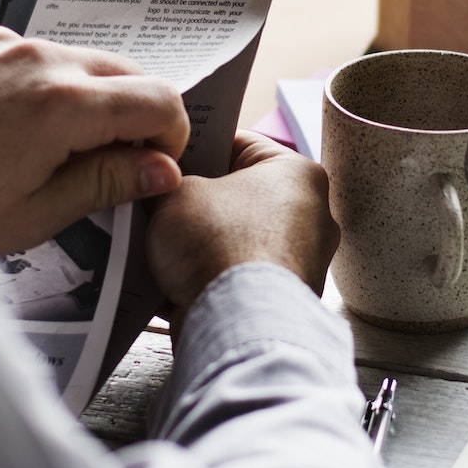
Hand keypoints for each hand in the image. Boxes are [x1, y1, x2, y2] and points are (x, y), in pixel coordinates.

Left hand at [0, 21, 188, 253]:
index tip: (153, 164)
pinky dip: (16, 82)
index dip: (169, 136)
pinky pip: (9, 51)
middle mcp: (33, 55)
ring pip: (64, 59)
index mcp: (62, 104)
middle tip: (102, 163)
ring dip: (69, 97)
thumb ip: (105, 183)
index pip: (159, 98)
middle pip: (119, 71)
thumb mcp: (32, 215)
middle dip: (126, 114)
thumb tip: (160, 169)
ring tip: (32, 150)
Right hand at [147, 130, 338, 317]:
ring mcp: (300, 262)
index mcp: (297, 173)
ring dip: (198, 243)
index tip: (168, 155)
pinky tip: (170, 279)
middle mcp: (310, 216)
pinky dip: (207, 279)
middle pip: (237, 195)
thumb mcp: (175, 193)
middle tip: (157, 198)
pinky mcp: (281, 301)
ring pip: (234, 240)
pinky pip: (236, 279)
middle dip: (195, 201)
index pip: (238, 143)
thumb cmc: (220, 246)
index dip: (196, 146)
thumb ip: (167, 183)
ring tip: (157, 240)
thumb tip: (158, 189)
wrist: (236, 324)